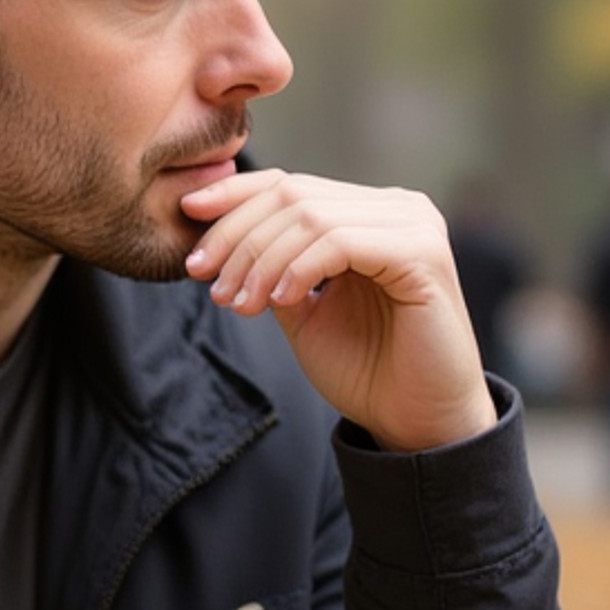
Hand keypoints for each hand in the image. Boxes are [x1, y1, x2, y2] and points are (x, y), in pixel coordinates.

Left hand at [179, 169, 494, 453]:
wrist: (415, 424)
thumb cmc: (366, 370)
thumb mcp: (301, 310)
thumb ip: (271, 267)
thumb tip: (215, 235)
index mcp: (369, 213)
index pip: (291, 184)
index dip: (234, 196)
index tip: (187, 218)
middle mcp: (396, 208)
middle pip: (294, 194)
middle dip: (237, 236)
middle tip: (206, 280)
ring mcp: (414, 226)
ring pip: (311, 216)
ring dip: (261, 259)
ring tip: (239, 302)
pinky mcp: (423, 254)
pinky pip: (341, 242)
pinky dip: (299, 268)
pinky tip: (280, 301)